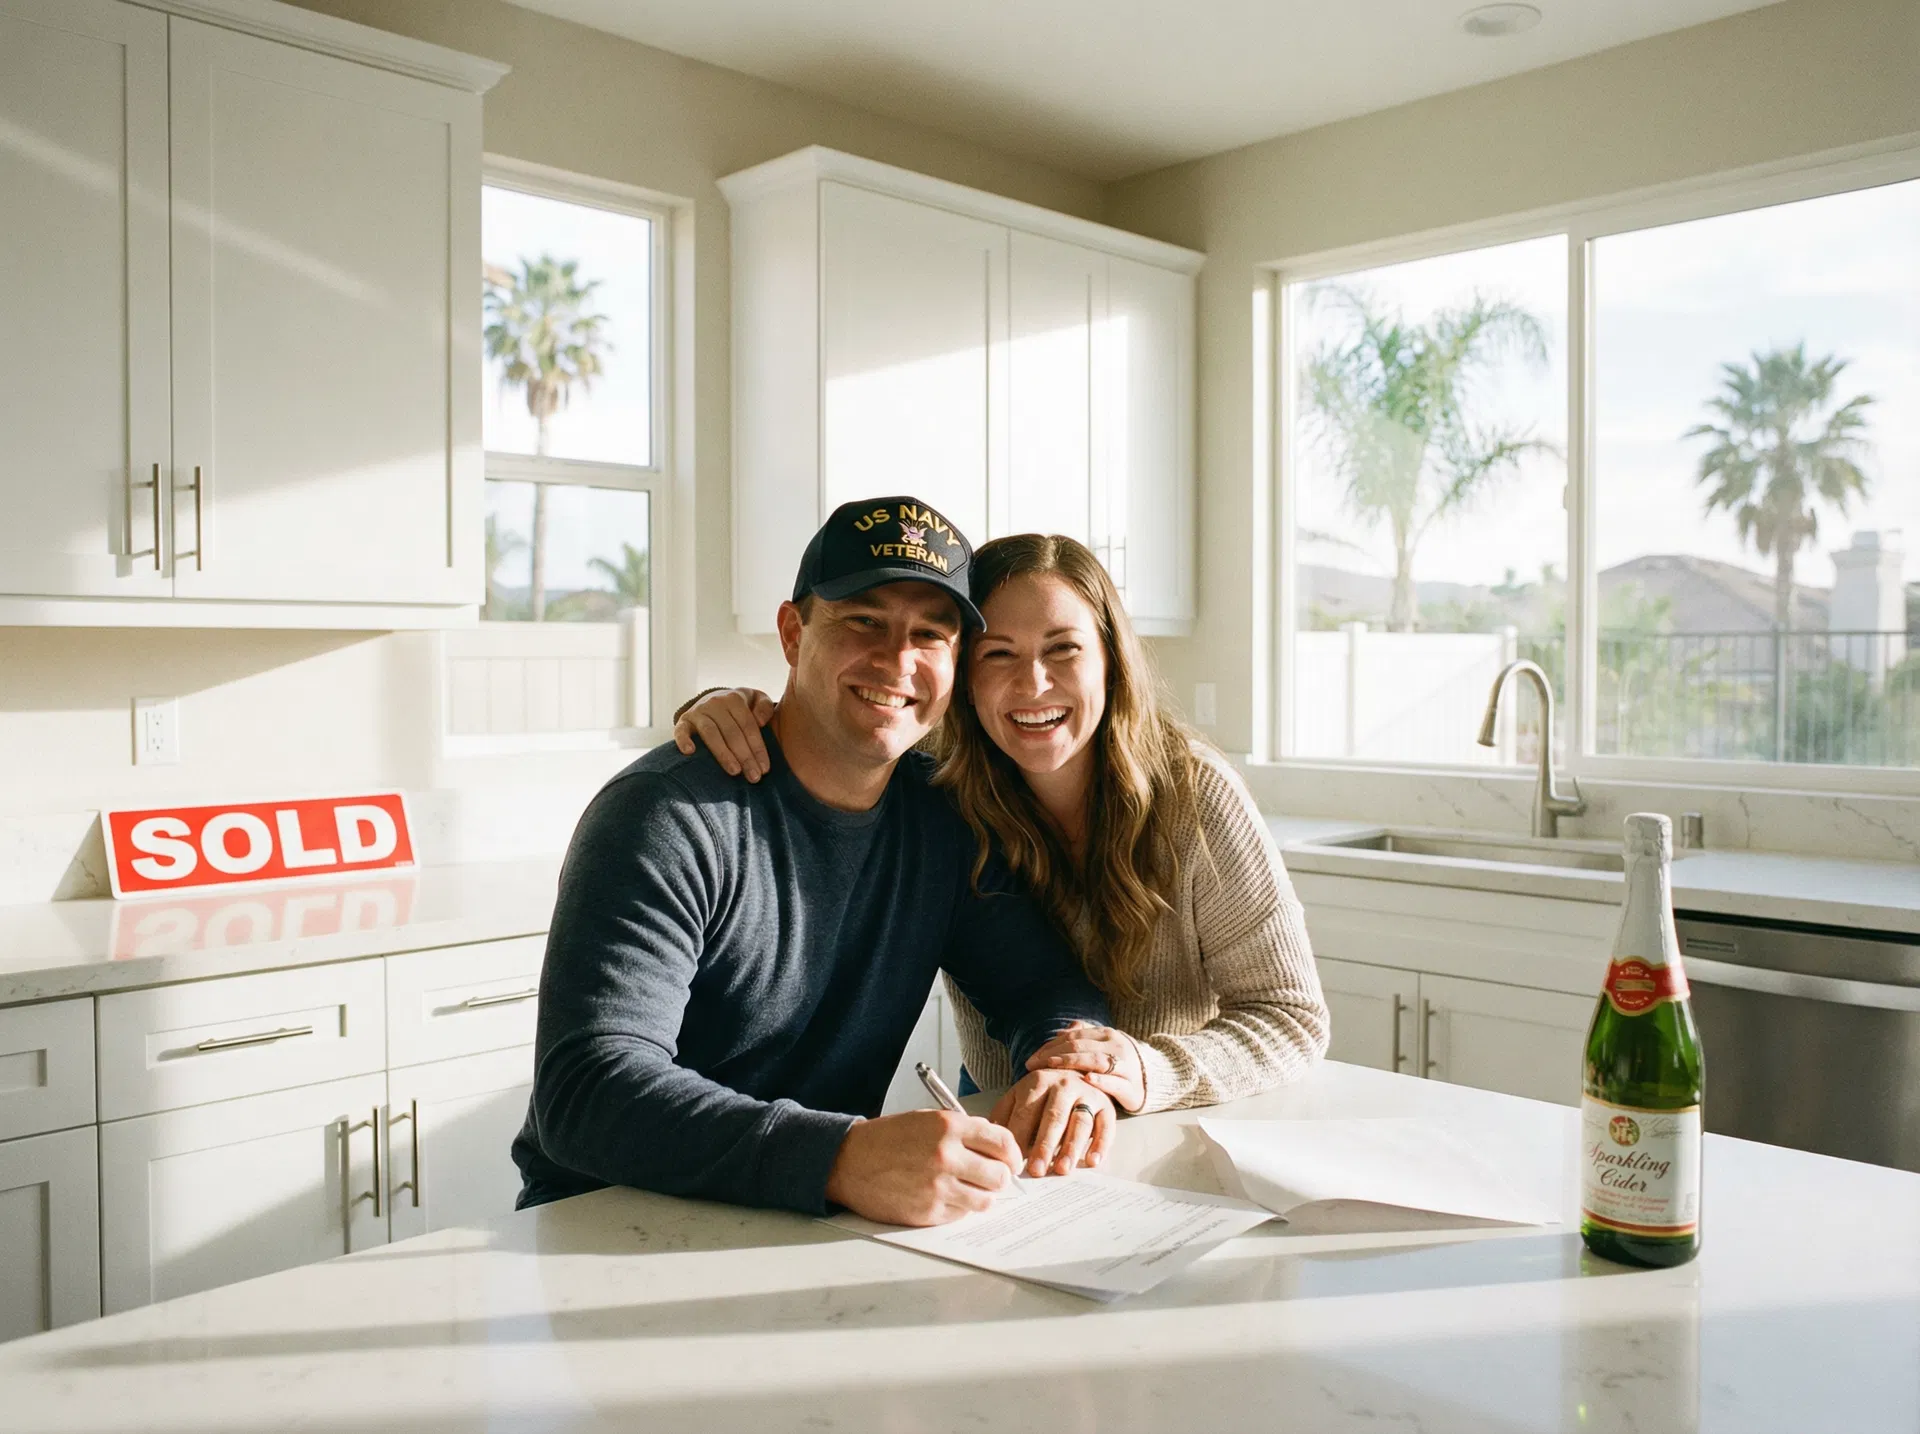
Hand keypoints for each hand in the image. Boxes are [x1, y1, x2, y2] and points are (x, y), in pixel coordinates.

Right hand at [673, 687, 775, 779]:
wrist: (712, 699)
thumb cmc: (739, 706)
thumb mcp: (756, 699)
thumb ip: (765, 706)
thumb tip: (761, 722)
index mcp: (735, 699)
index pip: (748, 726)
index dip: (757, 748)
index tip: (764, 769)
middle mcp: (716, 703)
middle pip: (732, 733)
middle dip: (745, 756)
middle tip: (754, 777)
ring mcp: (698, 712)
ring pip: (711, 734)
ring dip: (723, 754)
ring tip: (734, 771)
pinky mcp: (683, 721)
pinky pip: (681, 731)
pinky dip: (683, 740)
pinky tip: (690, 752)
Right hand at [823, 1109, 1022, 1226]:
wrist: (849, 1161)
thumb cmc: (887, 1139)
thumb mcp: (926, 1120)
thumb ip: (963, 1130)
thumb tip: (996, 1148)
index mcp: (949, 1126)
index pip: (1002, 1142)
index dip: (1012, 1154)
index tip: (1011, 1161)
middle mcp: (947, 1156)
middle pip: (1000, 1175)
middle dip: (1000, 1177)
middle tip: (992, 1177)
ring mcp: (938, 1187)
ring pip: (986, 1200)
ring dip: (982, 1195)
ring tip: (969, 1188)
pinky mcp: (928, 1212)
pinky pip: (962, 1214)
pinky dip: (960, 1207)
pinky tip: (945, 1196)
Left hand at [989, 1069, 1114, 1176]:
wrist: (1077, 1069)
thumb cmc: (1043, 1092)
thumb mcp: (1019, 1094)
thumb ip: (1004, 1114)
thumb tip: (988, 1139)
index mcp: (1038, 1082)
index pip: (1026, 1113)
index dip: (1019, 1138)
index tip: (1012, 1162)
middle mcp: (1065, 1085)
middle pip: (1054, 1118)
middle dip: (1044, 1145)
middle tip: (1037, 1171)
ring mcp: (1088, 1094)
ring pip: (1080, 1122)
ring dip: (1071, 1147)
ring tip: (1062, 1169)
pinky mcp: (1107, 1106)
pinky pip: (1106, 1126)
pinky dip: (1101, 1144)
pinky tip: (1093, 1161)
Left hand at [1027, 1021, 1145, 1112]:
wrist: (1156, 1079)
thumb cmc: (1122, 1064)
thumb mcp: (1104, 1046)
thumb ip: (1084, 1037)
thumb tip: (1061, 1032)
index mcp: (1106, 1034)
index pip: (1072, 1036)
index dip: (1050, 1046)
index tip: (1031, 1058)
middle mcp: (1116, 1046)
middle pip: (1080, 1046)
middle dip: (1053, 1055)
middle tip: (1032, 1065)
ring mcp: (1126, 1065)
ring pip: (1095, 1060)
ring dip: (1070, 1063)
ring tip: (1051, 1067)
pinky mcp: (1132, 1087)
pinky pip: (1115, 1082)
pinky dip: (1100, 1080)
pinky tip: (1086, 1080)